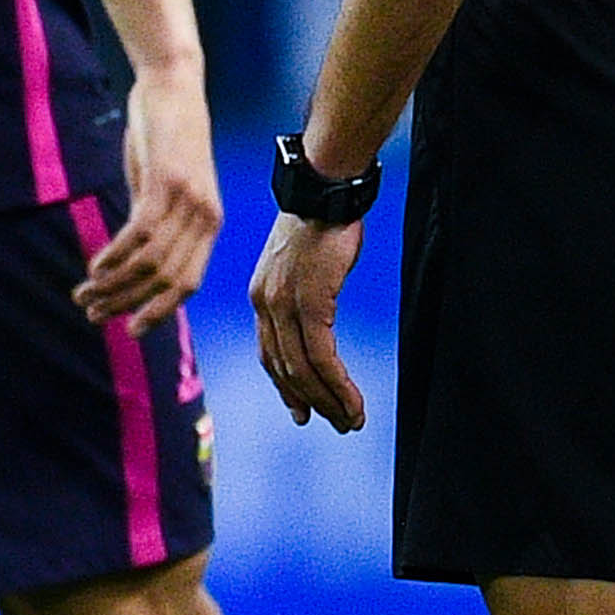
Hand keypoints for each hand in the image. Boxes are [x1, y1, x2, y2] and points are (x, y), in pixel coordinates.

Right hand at [77, 63, 223, 329]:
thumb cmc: (166, 136)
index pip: (188, 284)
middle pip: (167, 280)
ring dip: (113, 284)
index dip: (158, 312)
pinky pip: (139, 233)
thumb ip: (155, 220)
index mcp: (210, 223)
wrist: (174, 85)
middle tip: (92, 313)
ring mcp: (188, 200)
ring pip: (150, 262)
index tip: (129, 329)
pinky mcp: (166, 182)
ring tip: (84, 291)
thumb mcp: (164, 185)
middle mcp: (205, 218)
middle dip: (127, 303)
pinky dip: (114, 255)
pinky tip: (94, 265)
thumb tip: (130, 258)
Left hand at [247, 208, 369, 431]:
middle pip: (284, 368)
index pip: (269, 353)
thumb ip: (303, 294)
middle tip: (338, 423)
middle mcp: (265, 304)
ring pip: (302, 370)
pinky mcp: (310, 302)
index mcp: (261, 295)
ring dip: (329, 401)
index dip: (285, 386)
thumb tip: (319, 313)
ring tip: (351, 420)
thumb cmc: (323, 223)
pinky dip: (338, 385)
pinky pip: (321, 356)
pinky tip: (353, 402)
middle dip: (312, 401)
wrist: (326, 191)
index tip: (301, 410)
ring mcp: (284, 304)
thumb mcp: (304, 264)